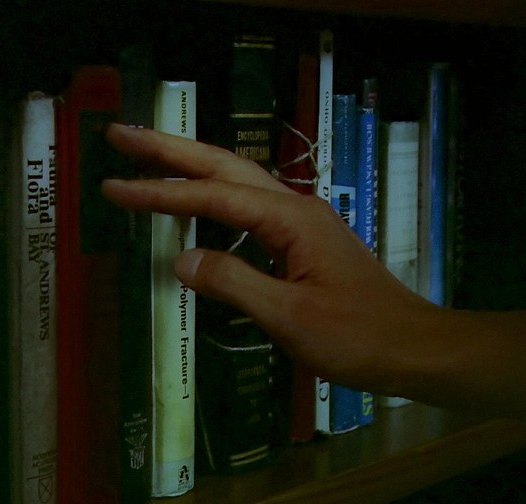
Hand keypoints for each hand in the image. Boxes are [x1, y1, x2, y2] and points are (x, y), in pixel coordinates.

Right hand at [101, 124, 439, 392]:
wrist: (412, 347)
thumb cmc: (356, 336)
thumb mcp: (289, 316)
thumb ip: (234, 282)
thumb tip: (181, 258)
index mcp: (290, 219)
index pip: (212, 196)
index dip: (160, 192)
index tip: (113, 187)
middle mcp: (295, 207)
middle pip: (224, 165)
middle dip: (170, 150)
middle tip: (122, 135)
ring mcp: (302, 221)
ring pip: (238, 180)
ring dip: (192, 165)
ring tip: (148, 155)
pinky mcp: (304, 240)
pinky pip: (249, 206)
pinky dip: (214, 194)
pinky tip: (200, 202)